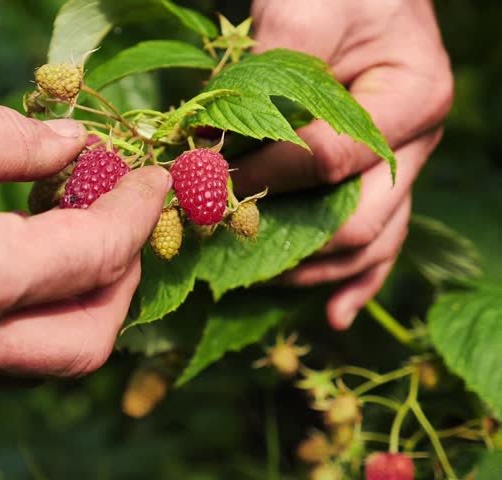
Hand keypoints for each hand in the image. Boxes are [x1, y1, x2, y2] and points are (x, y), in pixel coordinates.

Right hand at [0, 73, 170, 379]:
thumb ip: (20, 140)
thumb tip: (78, 146)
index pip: (89, 258)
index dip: (135, 212)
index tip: (153, 176)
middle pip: (83, 343)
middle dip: (125, 277)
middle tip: (126, 215)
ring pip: (40, 361)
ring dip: (81, 303)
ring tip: (80, 231)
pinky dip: (31, 315)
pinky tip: (24, 258)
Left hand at [234, 0, 452, 328]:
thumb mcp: (302, 13)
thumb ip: (264, 81)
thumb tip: (209, 150)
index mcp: (411, 99)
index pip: (330, 160)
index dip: (267, 178)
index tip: (209, 183)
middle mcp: (414, 144)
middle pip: (360, 221)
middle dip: (288, 241)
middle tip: (223, 242)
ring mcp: (401, 168)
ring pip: (371, 243)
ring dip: (313, 271)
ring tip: (257, 283)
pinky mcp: (377, 180)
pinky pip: (378, 239)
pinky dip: (355, 279)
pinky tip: (333, 315)